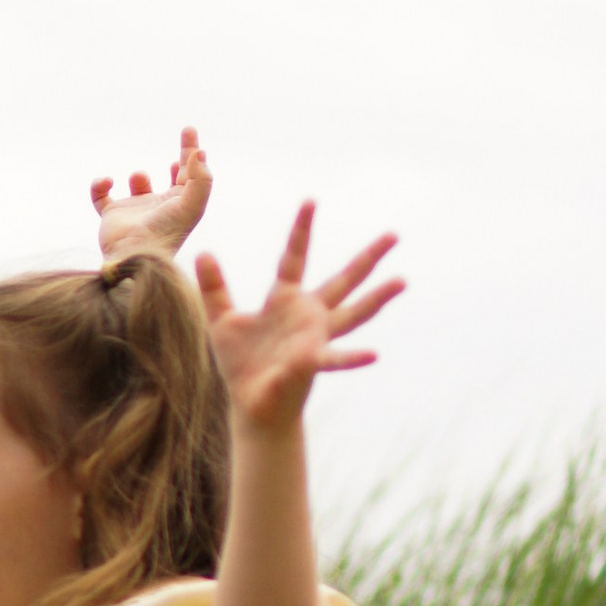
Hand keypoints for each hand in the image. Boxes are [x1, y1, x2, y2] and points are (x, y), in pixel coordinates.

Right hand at [90, 127, 209, 262]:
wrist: (134, 255)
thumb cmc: (165, 232)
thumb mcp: (192, 205)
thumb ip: (200, 178)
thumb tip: (199, 153)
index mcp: (180, 204)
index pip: (191, 175)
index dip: (192, 152)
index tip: (189, 130)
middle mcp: (160, 207)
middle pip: (173, 178)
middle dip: (179, 160)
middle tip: (184, 134)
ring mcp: (135, 211)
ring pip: (139, 188)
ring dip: (139, 178)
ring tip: (139, 178)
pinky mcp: (111, 215)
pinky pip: (101, 196)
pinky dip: (100, 186)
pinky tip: (108, 182)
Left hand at [195, 204, 402, 431]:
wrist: (252, 404)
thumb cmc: (241, 364)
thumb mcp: (222, 320)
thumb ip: (214, 288)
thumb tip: (203, 252)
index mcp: (285, 299)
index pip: (295, 257)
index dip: (302, 230)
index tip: (311, 201)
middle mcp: (308, 315)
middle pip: (343, 280)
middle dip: (368, 258)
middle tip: (394, 234)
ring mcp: (316, 338)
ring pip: (354, 313)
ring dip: (377, 298)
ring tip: (402, 280)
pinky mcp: (312, 363)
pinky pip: (335, 359)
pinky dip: (353, 358)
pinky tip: (374, 355)